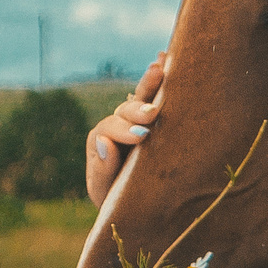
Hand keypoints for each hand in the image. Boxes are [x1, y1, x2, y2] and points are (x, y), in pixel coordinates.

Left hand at [84, 53, 166, 204]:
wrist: (139, 210)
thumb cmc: (120, 205)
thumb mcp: (106, 194)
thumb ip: (102, 170)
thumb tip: (104, 141)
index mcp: (101, 143)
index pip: (109, 130)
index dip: (123, 130)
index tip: (142, 137)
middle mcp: (118, 127)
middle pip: (124, 110)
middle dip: (138, 109)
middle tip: (152, 114)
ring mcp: (137, 122)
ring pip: (141, 98)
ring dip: (151, 84)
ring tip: (161, 67)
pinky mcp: (157, 121)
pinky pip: (157, 96)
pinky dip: (161, 77)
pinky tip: (165, 57)